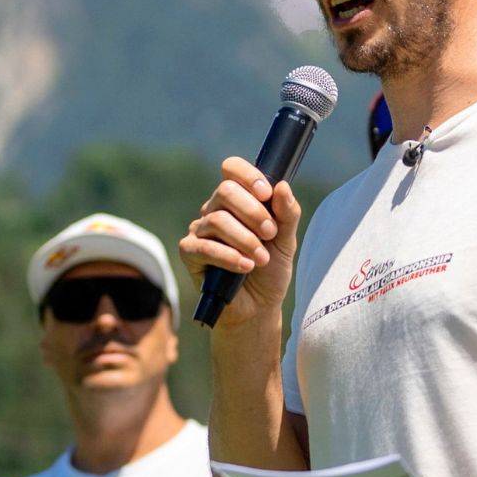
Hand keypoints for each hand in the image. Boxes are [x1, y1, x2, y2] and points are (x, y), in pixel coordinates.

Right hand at [179, 157, 301, 326]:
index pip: (232, 170)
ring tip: (261, 259)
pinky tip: (245, 267)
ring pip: (217, 220)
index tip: (267, 194)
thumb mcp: (286, 241)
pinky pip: (204, 247)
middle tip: (270, 234)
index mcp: (237, 200)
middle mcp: (215, 210)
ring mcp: (199, 230)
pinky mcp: (189, 253)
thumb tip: (282, 186)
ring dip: (245, 240)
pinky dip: (228, 256)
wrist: (258, 306)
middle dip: (253, 212)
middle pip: (225, 191)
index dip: (248, 176)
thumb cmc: (269, 270)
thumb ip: (287, 214)